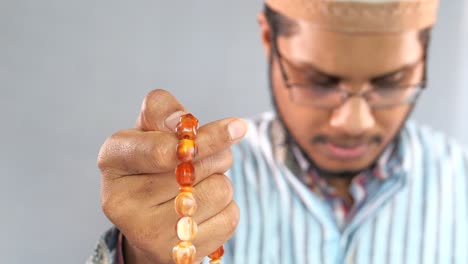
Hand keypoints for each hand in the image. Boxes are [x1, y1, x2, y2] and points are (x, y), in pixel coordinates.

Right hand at [97, 89, 246, 263]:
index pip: (163, 150)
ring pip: (219, 190)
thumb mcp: (150, 128)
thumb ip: (163, 111)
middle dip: (215, 155)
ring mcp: (146, 233)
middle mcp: (120, 201)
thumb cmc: (153, 161)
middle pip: (199, 167)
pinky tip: (204, 210)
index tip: (238, 127)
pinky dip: (226, 208)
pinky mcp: (174, 254)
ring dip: (221, 180)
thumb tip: (186, 123)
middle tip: (205, 158)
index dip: (205, 138)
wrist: (148, 215)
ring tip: (199, 185)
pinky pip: (229, 217)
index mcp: (113, 159)